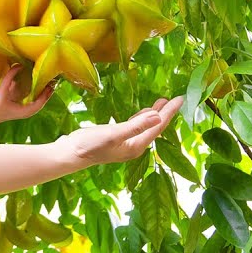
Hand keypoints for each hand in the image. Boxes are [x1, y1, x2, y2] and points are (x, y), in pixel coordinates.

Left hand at [0, 64, 54, 137]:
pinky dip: (10, 81)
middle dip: (42, 98)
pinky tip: (13, 69)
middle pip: (28, 109)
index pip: (17, 103)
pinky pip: (6, 94)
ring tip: (45, 79)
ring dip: (36, 93)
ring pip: (27, 107)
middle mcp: (1, 114)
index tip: (32, 79)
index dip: (27, 94)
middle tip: (51, 84)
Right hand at [59, 96, 183, 167]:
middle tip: (176, 98)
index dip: (169, 112)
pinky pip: (136, 126)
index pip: (158, 126)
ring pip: (146, 126)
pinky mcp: (117, 139)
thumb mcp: (114, 133)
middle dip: (165, 113)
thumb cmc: (91, 144)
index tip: (180, 99)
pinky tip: (143, 112)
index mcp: (137, 146)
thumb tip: (158, 116)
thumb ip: (136, 125)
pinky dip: (142, 117)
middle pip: (155, 127)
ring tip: (162, 102)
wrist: (70, 154)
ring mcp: (126, 143)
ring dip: (154, 114)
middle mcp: (134, 146)